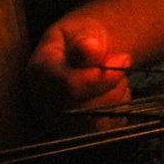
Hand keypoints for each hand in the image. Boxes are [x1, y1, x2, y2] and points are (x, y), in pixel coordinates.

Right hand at [26, 16, 131, 131]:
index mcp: (39, 70)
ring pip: (93, 124)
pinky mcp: (71, 133)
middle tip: (123, 63)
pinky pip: (101, 132)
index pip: (69, 85)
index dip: (101, 77)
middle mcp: (41, 101)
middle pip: (82, 108)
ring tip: (117, 78)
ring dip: (115, 99)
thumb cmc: (82, 39)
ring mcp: (55, 120)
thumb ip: (86, 41)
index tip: (124, 59)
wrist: (84, 53)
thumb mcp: (84, 30)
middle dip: (112, 86)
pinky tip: (116, 93)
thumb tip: (90, 48)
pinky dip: (116, 112)